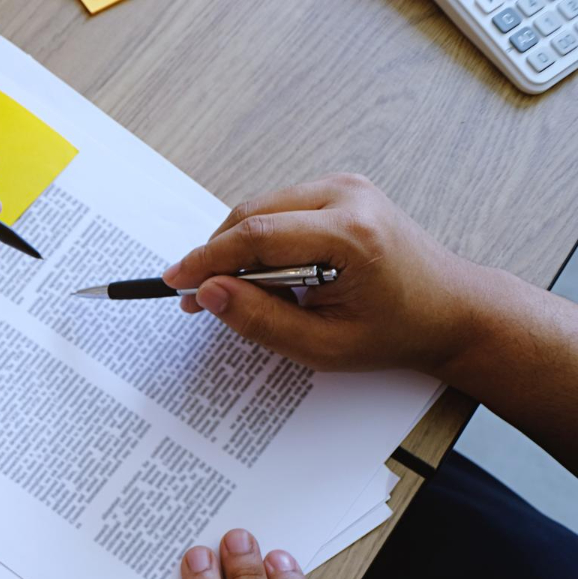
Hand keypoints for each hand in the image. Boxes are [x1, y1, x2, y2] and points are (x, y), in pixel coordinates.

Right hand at [162, 173, 486, 375]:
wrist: (450, 309)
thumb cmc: (395, 331)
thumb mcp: (322, 345)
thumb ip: (260, 320)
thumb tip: (210, 293)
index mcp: (350, 235)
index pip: (256, 236)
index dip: (207, 260)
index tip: (176, 281)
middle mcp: (348, 197)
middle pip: (252, 216)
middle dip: (217, 256)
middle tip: (196, 296)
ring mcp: (346, 187)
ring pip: (261, 210)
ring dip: (237, 249)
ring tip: (230, 292)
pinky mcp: (341, 189)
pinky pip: (279, 210)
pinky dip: (260, 241)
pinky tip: (262, 275)